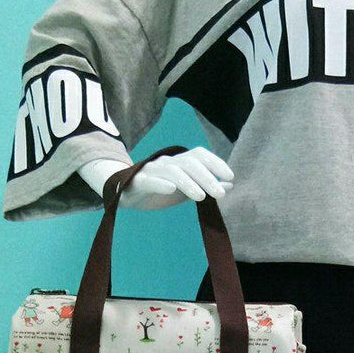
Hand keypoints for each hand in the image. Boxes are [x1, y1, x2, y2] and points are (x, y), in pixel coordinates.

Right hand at [78, 146, 233, 208]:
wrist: (123, 192)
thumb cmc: (157, 190)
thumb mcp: (184, 191)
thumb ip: (205, 187)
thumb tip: (229, 186)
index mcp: (179, 163)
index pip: (200, 156)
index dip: (216, 163)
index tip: (230, 177)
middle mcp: (167, 163)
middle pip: (189, 163)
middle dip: (207, 177)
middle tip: (219, 194)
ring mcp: (152, 171)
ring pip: (172, 171)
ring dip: (189, 182)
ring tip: (201, 197)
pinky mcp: (137, 181)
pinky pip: (149, 180)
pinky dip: (161, 183)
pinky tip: (171, 189)